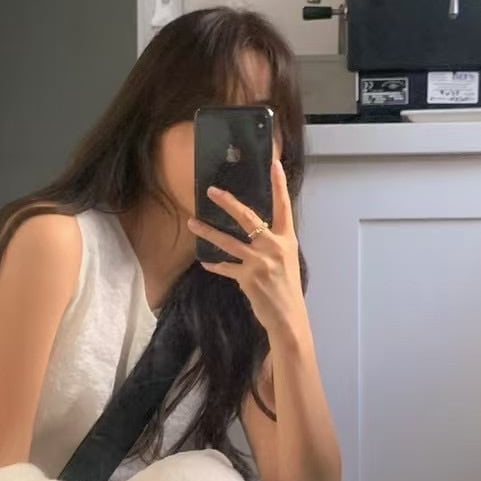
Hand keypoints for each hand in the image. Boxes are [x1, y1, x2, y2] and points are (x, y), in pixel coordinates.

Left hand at [189, 159, 308, 343]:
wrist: (288, 317)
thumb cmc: (287, 288)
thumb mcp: (286, 260)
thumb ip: (272, 244)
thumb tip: (256, 231)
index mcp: (286, 239)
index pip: (283, 206)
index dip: (278, 184)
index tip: (273, 164)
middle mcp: (273, 246)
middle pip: (248, 217)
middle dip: (228, 202)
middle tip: (211, 191)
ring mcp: (259, 261)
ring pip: (228, 241)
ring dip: (207, 232)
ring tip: (192, 223)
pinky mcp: (247, 277)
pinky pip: (225, 267)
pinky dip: (214, 264)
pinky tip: (205, 261)